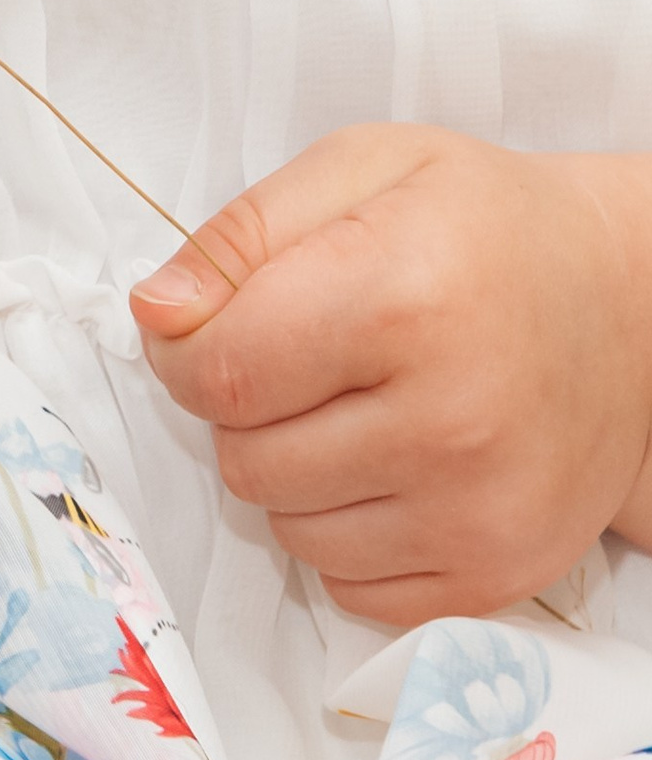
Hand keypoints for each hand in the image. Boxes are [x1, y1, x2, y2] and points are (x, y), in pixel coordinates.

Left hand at [132, 125, 651, 621]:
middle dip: (243, 409)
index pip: (221, 373)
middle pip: (246, 459)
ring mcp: (480, 513)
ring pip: (289, 530)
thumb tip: (155, 314)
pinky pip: (351, 589)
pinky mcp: (497, 577)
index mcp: (404, 299)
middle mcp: (449, 421)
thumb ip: (240, 237)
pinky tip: (388, 466)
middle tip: (305, 358)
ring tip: (355, 406)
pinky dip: (344, 533)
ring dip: (292, 473)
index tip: (210, 325)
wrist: (626, 312)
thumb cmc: (483, 229)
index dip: (187, 350)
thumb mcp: (360, 170)